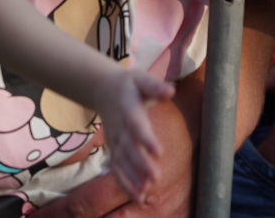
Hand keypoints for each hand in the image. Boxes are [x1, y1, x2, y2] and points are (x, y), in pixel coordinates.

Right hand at [93, 70, 175, 202]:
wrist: (103, 90)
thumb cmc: (129, 84)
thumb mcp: (141, 78)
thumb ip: (155, 86)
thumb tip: (171, 91)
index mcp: (128, 110)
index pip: (137, 126)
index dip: (146, 139)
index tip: (158, 152)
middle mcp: (119, 129)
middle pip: (130, 149)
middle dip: (141, 165)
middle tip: (155, 179)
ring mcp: (114, 141)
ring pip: (122, 163)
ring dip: (132, 179)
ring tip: (144, 194)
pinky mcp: (114, 149)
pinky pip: (118, 169)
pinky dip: (125, 183)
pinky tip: (138, 196)